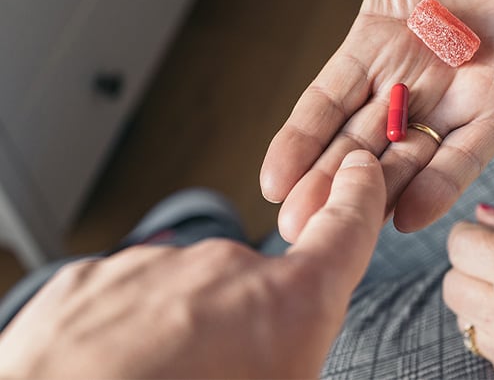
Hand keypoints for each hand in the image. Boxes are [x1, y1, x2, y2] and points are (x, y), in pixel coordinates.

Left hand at [0, 150, 385, 378]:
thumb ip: (299, 349)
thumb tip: (293, 344)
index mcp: (286, 307)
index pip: (344, 229)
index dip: (358, 198)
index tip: (360, 173)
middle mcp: (224, 271)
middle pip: (255, 285)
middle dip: (243, 325)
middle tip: (221, 375)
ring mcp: (154, 269)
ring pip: (187, 295)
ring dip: (182, 332)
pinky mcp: (93, 278)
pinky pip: (130, 299)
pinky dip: (130, 330)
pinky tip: (119, 370)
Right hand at [261, 0, 493, 240]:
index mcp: (376, 47)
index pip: (327, 103)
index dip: (300, 141)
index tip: (271, 180)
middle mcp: (409, 83)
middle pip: (358, 142)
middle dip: (327, 184)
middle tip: (294, 226)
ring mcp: (454, 101)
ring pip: (406, 158)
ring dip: (375, 194)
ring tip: (342, 229)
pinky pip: (468, 154)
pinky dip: (440, 184)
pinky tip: (409, 218)